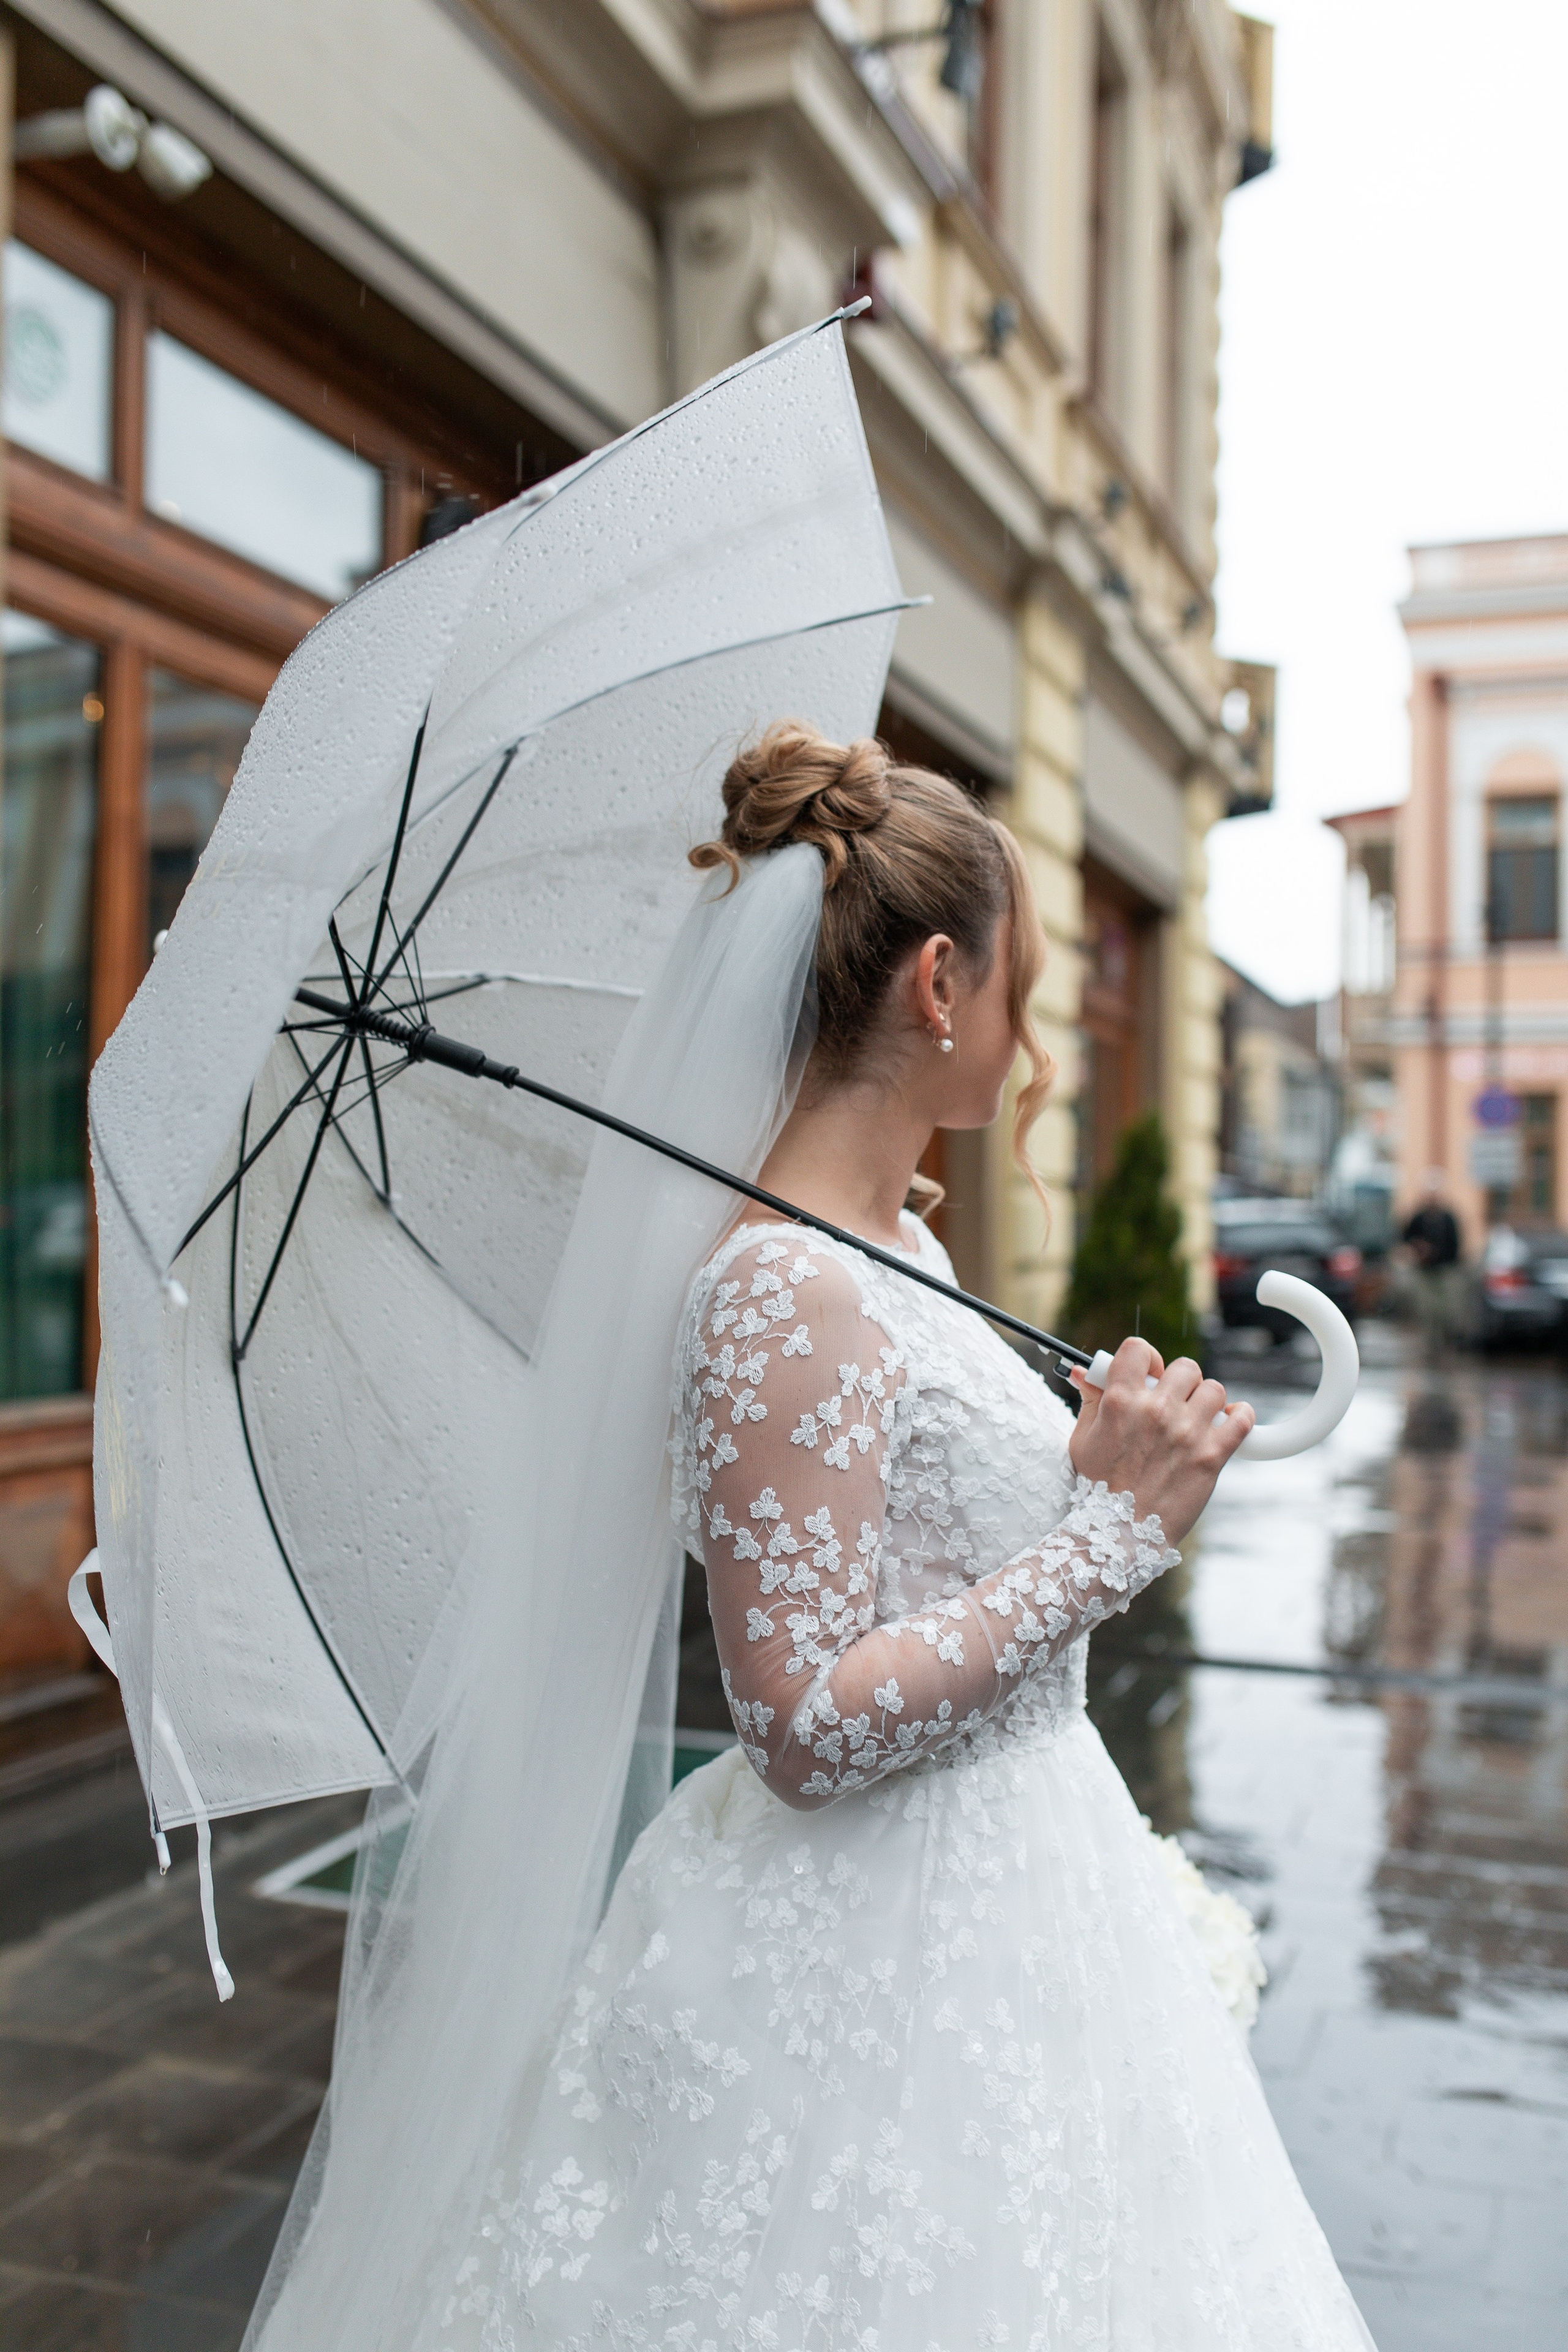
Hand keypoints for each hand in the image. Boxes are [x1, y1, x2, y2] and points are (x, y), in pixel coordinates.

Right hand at [1066, 1338, 1253, 1546]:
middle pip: (1185, 1367)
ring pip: (1214, 1390)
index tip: (1149, 1375)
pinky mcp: (1210, 1456)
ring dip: (1206, 1402)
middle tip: (1174, 1404)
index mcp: (1120, 1401)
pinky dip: (1241, 1416)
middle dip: (1180, 1382)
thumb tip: (1086, 1371)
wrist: (1119, 1534)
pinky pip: (1241, 1420)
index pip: (1139, 1349)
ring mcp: (1186, 1432)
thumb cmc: (1097, 1489)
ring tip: (1197, 1420)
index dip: (1147, 1359)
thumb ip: (1091, 1400)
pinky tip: (1230, 1420)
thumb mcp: (1083, 1439)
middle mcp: (1155, 1411)